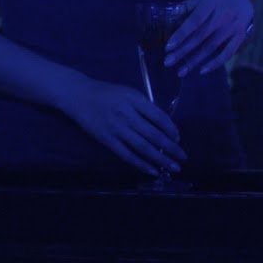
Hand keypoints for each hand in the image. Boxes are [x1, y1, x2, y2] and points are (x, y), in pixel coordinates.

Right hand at [63, 77, 186, 175]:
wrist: (79, 96)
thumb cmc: (107, 93)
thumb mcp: (129, 93)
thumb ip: (144, 107)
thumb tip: (163, 125)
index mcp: (135, 100)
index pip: (159, 117)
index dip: (171, 129)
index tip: (178, 138)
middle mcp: (127, 115)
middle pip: (154, 135)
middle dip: (171, 148)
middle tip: (183, 157)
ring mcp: (116, 129)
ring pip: (143, 147)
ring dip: (160, 159)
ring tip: (173, 167)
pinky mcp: (106, 140)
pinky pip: (127, 155)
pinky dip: (141, 164)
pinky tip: (152, 170)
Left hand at [164, 0, 252, 75]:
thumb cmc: (215, 1)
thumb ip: (185, 8)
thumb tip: (166, 19)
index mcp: (210, 3)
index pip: (194, 20)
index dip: (181, 34)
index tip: (168, 47)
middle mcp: (223, 15)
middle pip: (200, 36)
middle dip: (183, 51)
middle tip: (168, 62)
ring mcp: (233, 27)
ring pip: (211, 47)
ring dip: (194, 61)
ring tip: (180, 71)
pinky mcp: (240, 37)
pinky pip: (227, 53)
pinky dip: (214, 63)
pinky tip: (201, 71)